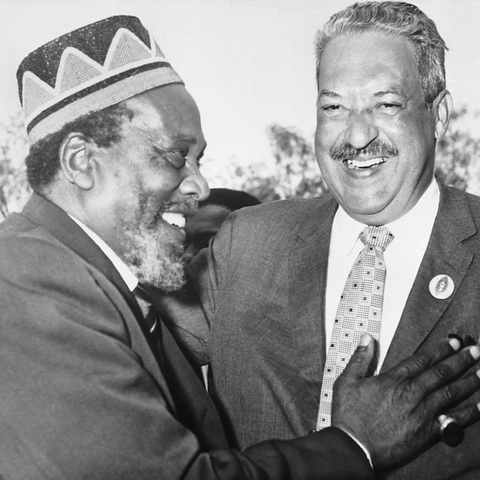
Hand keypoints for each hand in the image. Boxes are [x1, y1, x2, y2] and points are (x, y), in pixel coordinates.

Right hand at [331, 335, 479, 470]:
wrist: (355, 447)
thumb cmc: (350, 416)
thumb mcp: (346, 381)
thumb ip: (360, 358)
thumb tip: (367, 339)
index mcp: (394, 378)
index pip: (423, 359)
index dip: (441, 349)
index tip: (454, 342)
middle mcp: (412, 392)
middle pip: (442, 372)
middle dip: (461, 359)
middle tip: (475, 350)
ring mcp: (423, 412)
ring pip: (451, 391)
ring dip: (469, 380)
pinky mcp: (428, 432)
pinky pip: (454, 419)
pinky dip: (469, 411)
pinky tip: (479, 404)